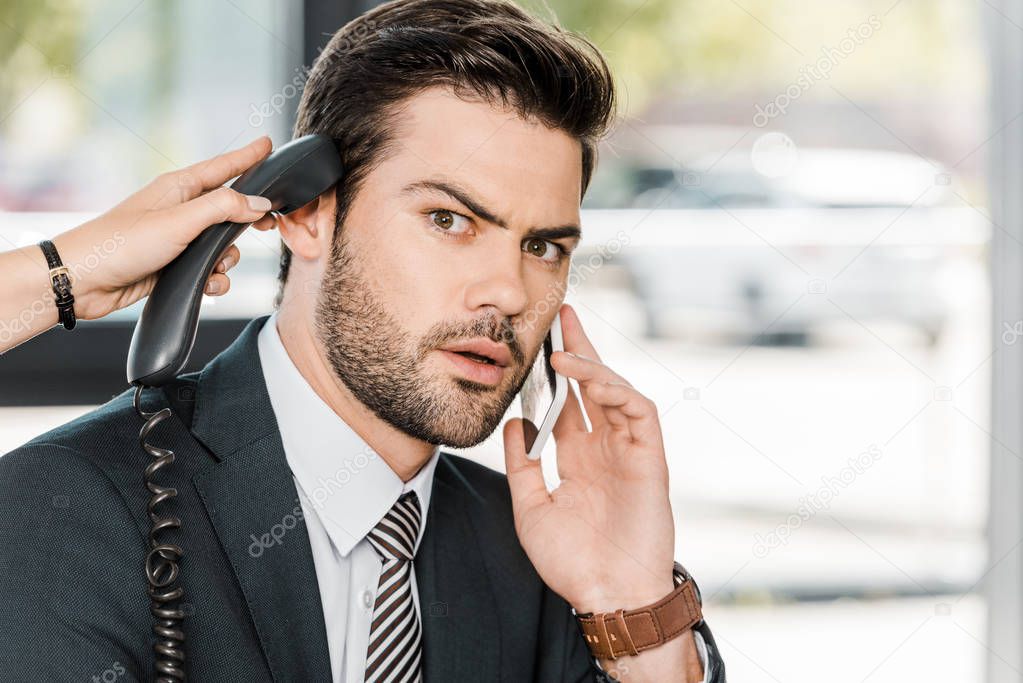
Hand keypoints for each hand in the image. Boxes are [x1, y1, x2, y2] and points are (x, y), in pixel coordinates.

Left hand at [51, 136, 278, 319]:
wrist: (84, 280)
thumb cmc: (120, 243)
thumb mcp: (179, 221)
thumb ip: (223, 209)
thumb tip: (259, 204)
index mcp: (180, 188)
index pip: (223, 167)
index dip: (248, 157)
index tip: (268, 144)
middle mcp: (181, 210)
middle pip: (230, 208)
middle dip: (248, 221)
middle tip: (270, 225)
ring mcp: (179, 238)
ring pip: (224, 245)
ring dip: (227, 260)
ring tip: (214, 267)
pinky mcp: (176, 265)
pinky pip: (211, 270)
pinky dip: (215, 280)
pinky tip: (206, 285)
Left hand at [502, 302, 676, 613]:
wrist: (609, 596)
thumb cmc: (573, 562)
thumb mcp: (531, 509)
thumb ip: (522, 465)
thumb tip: (513, 423)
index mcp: (578, 458)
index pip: (566, 402)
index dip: (553, 373)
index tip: (537, 342)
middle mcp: (604, 448)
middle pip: (592, 386)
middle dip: (578, 349)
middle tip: (561, 314)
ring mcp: (628, 450)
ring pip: (616, 391)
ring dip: (592, 365)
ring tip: (562, 349)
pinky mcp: (650, 457)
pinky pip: (638, 411)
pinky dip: (615, 389)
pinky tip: (588, 378)